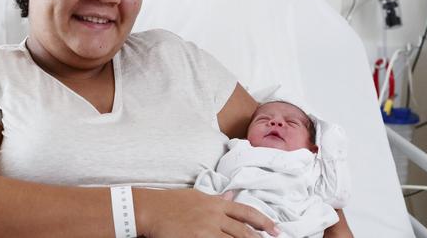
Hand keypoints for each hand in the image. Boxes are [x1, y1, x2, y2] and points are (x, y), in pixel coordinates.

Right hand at [136, 188, 278, 237]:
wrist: (151, 209)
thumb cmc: (172, 203)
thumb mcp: (197, 196)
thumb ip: (216, 199)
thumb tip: (231, 196)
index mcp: (216, 203)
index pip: (246, 212)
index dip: (263, 221)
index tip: (275, 229)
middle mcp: (214, 215)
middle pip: (243, 230)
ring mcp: (206, 229)